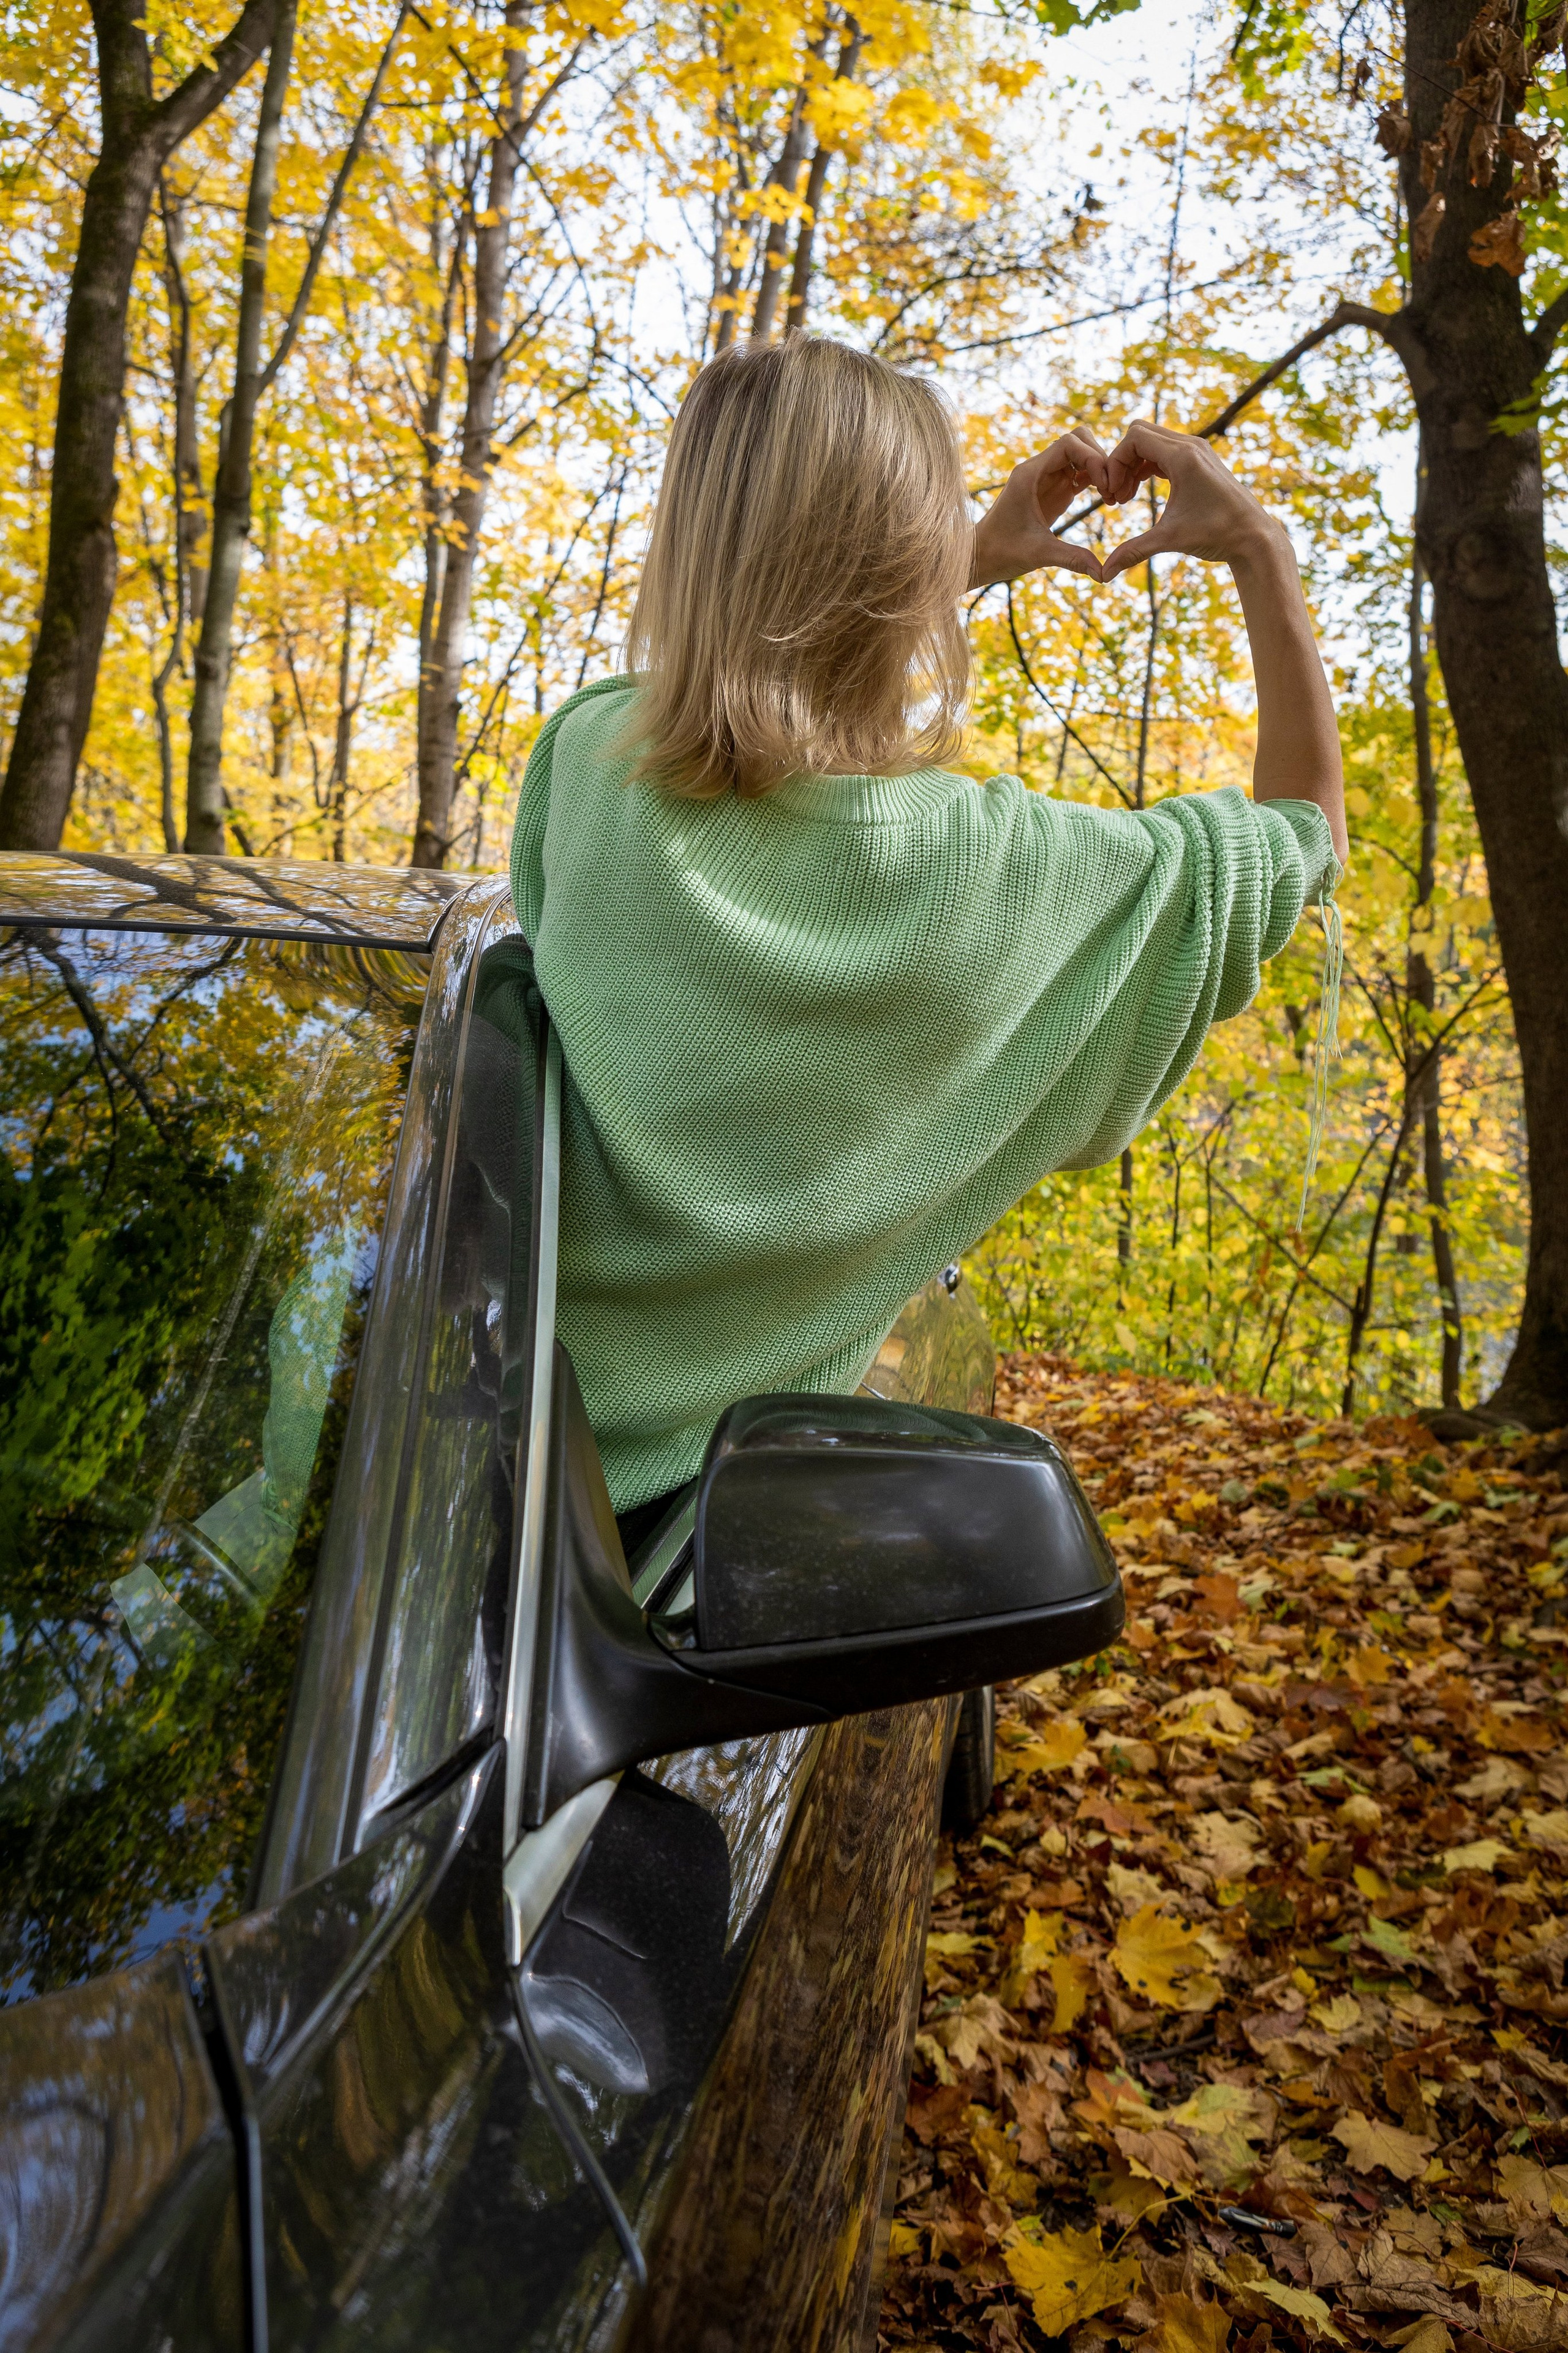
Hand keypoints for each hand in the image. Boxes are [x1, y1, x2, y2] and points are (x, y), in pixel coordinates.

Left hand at [968, 430, 1110, 589]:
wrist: (981, 557)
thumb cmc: (1001, 552)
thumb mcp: (1038, 555)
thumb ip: (1072, 559)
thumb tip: (1103, 575)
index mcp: (1029, 474)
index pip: (1068, 443)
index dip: (1092, 456)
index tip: (1105, 483)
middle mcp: (1038, 470)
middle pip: (1078, 441)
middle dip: (1099, 459)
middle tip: (1112, 489)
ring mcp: (1046, 478)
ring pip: (1080, 455)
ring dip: (1100, 469)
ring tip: (1112, 496)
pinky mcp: (1052, 490)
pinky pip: (1078, 473)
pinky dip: (1095, 480)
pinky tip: (1106, 500)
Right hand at [1100, 419, 1285, 581]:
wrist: (1254, 537)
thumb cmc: (1217, 534)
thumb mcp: (1170, 540)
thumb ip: (1133, 551)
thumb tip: (1104, 574)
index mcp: (1183, 456)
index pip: (1134, 437)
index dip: (1115, 462)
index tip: (1113, 493)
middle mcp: (1191, 446)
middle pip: (1139, 433)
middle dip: (1122, 461)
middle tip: (1116, 495)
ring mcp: (1197, 450)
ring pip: (1151, 441)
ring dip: (1133, 465)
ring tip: (1125, 498)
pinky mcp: (1200, 460)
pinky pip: (1164, 451)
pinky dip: (1147, 466)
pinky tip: (1140, 492)